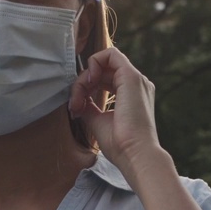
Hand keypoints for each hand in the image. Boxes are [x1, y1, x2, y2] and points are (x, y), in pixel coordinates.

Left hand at [68, 47, 166, 177]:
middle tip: (74, 105)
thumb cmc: (120, 144)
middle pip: (101, 71)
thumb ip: (89, 106)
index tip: (76, 108)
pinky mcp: (131, 76)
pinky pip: (110, 54)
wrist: (134, 154)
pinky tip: (88, 81)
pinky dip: (94, 63)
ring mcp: (135, 79)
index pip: (104, 80)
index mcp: (131, 95)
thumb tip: (78, 99)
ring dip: (84, 78)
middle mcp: (136, 85)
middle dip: (81, 85)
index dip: (85, 88)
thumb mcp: (98, 121)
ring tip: (78, 100)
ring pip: (103, 64)